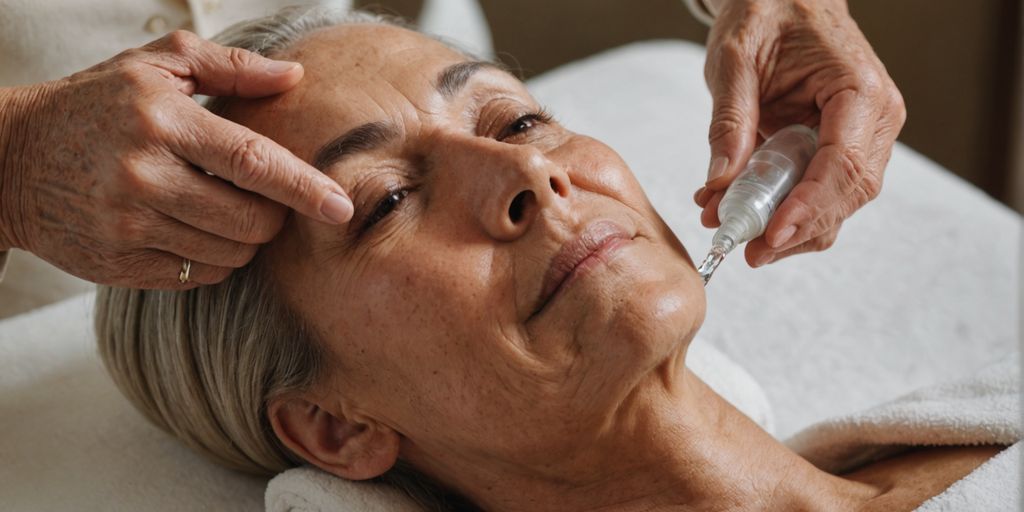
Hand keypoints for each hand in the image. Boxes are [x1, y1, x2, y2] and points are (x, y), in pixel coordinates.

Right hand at [0, 30, 352, 288]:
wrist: (10, 158)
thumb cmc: (96, 105)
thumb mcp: (156, 65)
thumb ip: (230, 68)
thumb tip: (295, 76)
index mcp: (161, 122)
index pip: (251, 161)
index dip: (303, 186)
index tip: (341, 205)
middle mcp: (144, 177)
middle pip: (251, 220)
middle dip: (274, 215)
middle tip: (261, 195)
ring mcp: (128, 227)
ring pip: (231, 253)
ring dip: (245, 237)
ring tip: (221, 207)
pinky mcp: (119, 266)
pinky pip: (200, 276)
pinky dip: (214, 258)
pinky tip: (193, 229)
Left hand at [693, 0, 905, 266]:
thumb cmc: (766, 14)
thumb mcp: (734, 60)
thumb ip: (729, 123)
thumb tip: (718, 185)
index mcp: (860, 91)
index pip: (842, 164)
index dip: (808, 208)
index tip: (769, 236)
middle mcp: (874, 119)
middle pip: (846, 195)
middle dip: (795, 229)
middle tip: (746, 250)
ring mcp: (862, 137)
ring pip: (836, 204)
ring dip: (786, 227)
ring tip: (733, 232)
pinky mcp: (841, 149)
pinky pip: (818, 192)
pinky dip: (781, 210)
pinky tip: (741, 214)